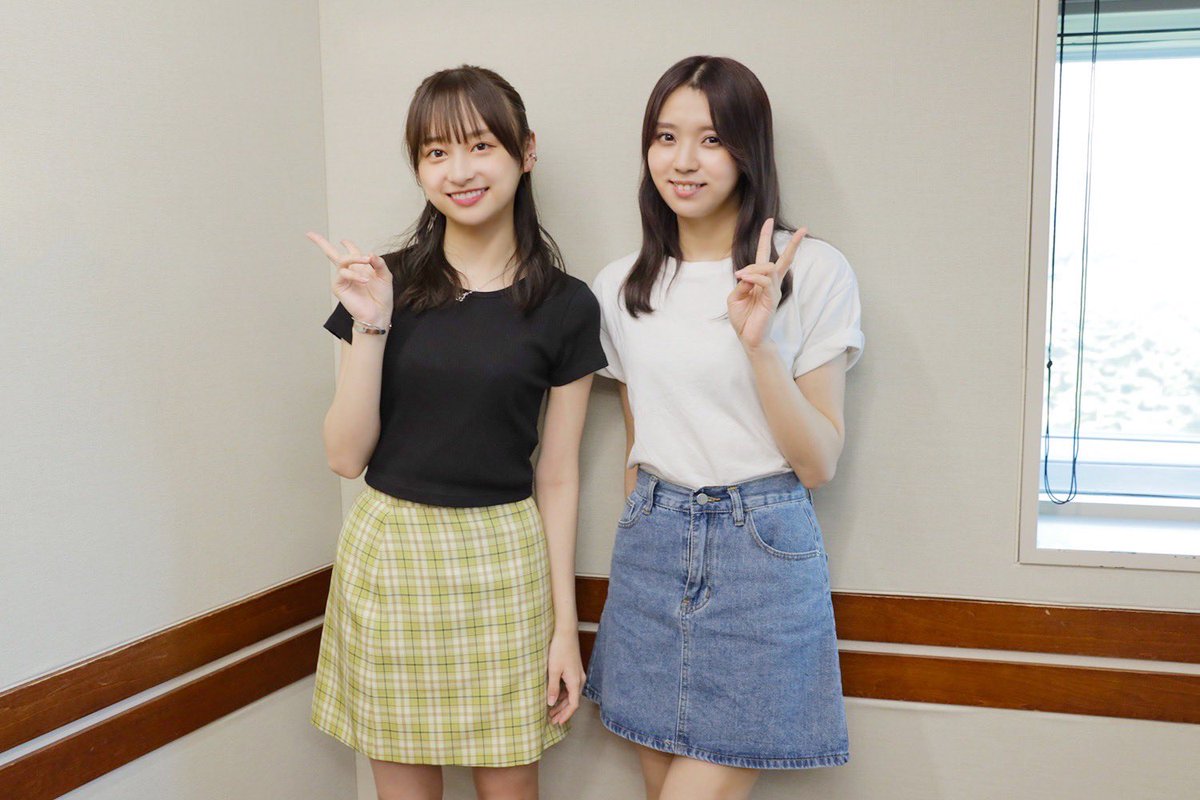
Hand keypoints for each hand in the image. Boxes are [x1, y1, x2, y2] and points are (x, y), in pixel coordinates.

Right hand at [306, 232, 392, 327]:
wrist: (378, 313)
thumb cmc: (382, 297)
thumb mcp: (385, 276)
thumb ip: (379, 263)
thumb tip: (370, 253)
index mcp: (360, 267)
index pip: (351, 252)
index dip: (347, 244)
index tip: (343, 240)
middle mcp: (349, 271)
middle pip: (331, 253)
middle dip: (320, 242)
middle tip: (310, 234)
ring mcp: (343, 278)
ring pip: (342, 260)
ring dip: (354, 258)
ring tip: (367, 261)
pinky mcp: (339, 286)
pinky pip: (343, 274)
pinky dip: (354, 275)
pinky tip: (365, 280)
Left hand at [546, 629, 584, 724]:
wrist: (565, 632)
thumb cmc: (559, 649)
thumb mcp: (553, 670)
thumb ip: (552, 688)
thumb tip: (551, 704)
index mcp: (576, 682)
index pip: (573, 705)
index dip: (565, 715)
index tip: (558, 723)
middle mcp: (579, 679)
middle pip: (572, 701)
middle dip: (562, 712)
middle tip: (552, 720)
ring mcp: (578, 674)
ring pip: (570, 694)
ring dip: (561, 703)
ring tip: (551, 711)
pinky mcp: (574, 670)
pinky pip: (569, 687)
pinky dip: (562, 694)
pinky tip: (554, 697)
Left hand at [727, 219, 805, 350]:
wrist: (748, 338)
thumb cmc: (743, 319)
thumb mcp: (735, 297)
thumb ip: (742, 284)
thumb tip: (748, 275)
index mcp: (761, 280)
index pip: (765, 256)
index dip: (766, 238)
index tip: (769, 221)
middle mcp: (771, 283)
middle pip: (784, 259)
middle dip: (793, 244)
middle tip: (803, 229)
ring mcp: (773, 291)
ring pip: (769, 269)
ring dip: (753, 268)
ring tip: (740, 275)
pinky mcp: (772, 299)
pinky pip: (765, 281)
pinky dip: (753, 277)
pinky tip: (743, 278)